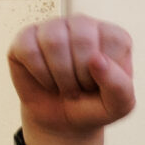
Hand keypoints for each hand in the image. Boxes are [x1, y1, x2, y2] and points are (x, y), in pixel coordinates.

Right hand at [9, 17, 135, 144]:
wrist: (62, 121)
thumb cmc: (94, 106)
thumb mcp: (118, 106)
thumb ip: (119, 86)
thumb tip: (97, 59)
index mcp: (113, 36)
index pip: (114, 41)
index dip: (108, 72)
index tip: (103, 84)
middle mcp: (82, 24)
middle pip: (82, 38)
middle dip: (82, 75)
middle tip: (81, 88)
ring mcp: (52, 27)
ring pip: (54, 42)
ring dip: (61, 77)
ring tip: (65, 86)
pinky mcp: (25, 36)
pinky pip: (29, 50)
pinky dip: (40, 75)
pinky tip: (47, 80)